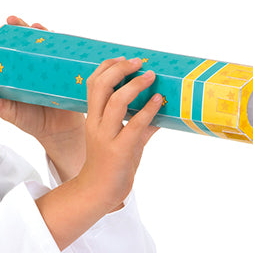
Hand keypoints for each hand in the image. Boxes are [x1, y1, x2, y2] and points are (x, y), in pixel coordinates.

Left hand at [0, 16, 86, 177]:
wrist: (60, 133)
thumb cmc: (33, 121)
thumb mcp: (13, 115)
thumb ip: (0, 108)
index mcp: (19, 73)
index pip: (11, 51)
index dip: (5, 39)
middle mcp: (34, 66)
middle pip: (28, 43)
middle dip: (22, 29)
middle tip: (14, 22)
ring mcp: (51, 67)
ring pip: (48, 46)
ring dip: (43, 34)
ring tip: (37, 28)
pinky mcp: (67, 72)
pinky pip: (66, 58)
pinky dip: (65, 49)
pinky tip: (62, 43)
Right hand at [34, 56, 160, 249]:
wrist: (98, 193)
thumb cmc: (110, 165)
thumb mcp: (123, 139)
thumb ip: (139, 124)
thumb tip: (160, 109)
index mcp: (92, 118)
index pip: (93, 83)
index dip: (108, 67)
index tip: (125, 60)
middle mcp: (96, 124)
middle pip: (100, 86)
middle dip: (120, 69)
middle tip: (139, 62)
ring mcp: (107, 137)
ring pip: (116, 102)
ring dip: (136, 85)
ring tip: (151, 76)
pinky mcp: (120, 150)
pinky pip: (135, 124)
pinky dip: (149, 109)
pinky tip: (159, 101)